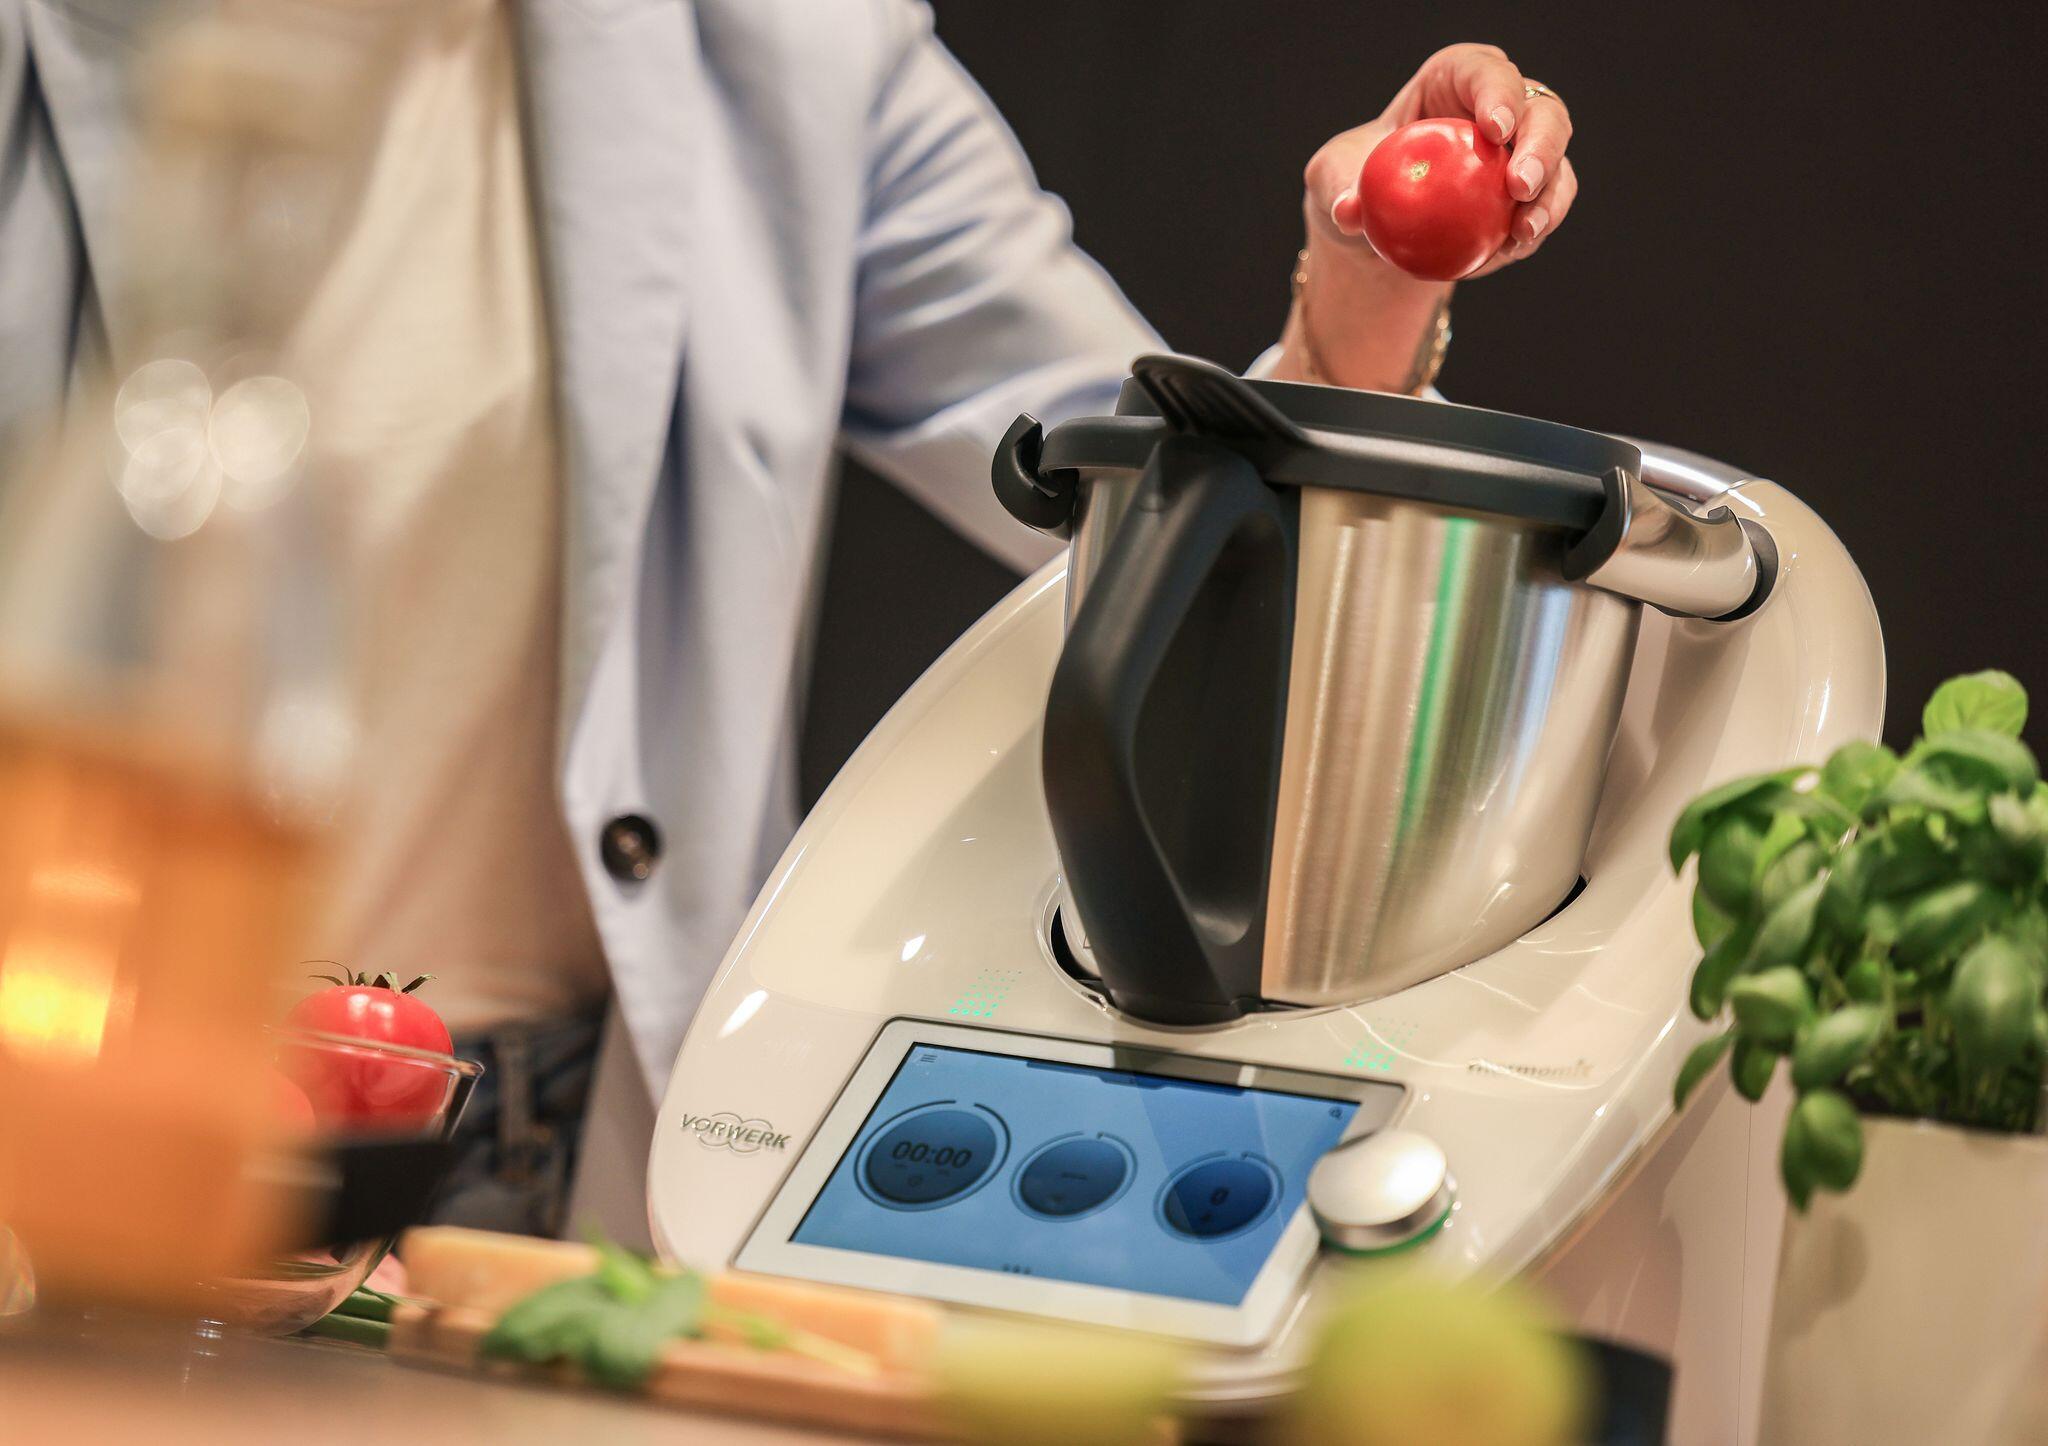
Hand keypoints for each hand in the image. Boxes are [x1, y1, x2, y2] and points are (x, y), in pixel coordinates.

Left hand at [1273, 44, 1576, 390]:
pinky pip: (1544, 210)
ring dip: (1549, 198)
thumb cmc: (1354, 182)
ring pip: (1557, 163)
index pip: (1485, 72)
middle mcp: (1499, 107)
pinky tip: (1506, 253)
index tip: (1493, 131)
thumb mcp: (1331, 180)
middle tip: (1519, 186)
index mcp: (1453, 80)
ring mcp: (1520, 152)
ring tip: (1523, 232)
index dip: (1499, 93)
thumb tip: (1350, 210)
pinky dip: (1530, 234)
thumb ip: (1339, 188)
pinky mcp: (1528, 196)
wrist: (1375, 226)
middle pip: (1542, 111)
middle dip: (1541, 145)